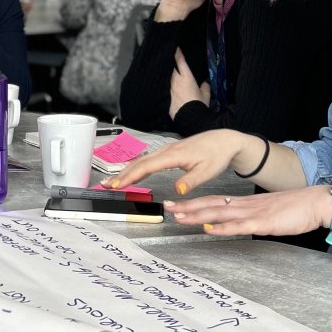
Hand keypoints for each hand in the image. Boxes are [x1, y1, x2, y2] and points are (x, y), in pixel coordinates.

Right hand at [104, 128, 248, 194]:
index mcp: (174, 155)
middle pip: (139, 163)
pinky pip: (147, 160)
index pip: (147, 166)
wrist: (224, 140)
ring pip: (141, 161)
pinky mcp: (169, 152)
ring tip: (113, 182)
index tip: (118, 185)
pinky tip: (130, 174)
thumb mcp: (208, 170)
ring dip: (126, 171)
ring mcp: (166, 150)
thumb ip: (191, 180)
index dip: (130, 176)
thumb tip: (178, 190)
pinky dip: (135, 167)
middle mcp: (167, 150)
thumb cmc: (217, 154)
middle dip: (121, 175)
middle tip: (107, 186)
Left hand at [165, 184, 331, 237]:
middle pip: (210, 204)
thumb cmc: (294, 209)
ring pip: (219, 213)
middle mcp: (244, 205)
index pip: (213, 200)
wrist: (316, 203)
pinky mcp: (263, 223)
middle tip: (167, 208)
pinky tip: (209, 228)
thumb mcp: (266, 212)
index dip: (193, 202)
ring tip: (179, 217)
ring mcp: (253, 213)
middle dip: (187, 207)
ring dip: (197, 215)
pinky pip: (239, 225)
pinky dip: (222, 227)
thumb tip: (233, 223)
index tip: (175, 204)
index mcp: (245, 203)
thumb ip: (249, 216)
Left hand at [169, 48, 210, 118]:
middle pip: (173, 70)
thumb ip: (205, 86)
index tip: (175, 49)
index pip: (181, 62)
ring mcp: (170, 89)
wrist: (190, 117)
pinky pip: (168, 90)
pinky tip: (173, 91)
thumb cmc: (199, 104)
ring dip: (172, 79)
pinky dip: (170, 89)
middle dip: (174, 67)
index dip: (178, 54)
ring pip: (169, 80)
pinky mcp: (167, 98)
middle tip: (176, 66)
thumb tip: (204, 82)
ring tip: (176, 80)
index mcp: (187, 78)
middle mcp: (176, 81)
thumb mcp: (206, 94)